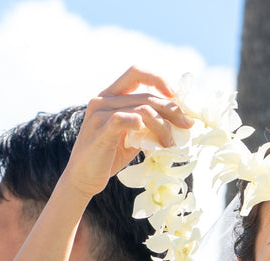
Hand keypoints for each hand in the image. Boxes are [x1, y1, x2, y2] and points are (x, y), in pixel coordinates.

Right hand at [63, 66, 191, 199]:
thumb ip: (146, 123)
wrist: (83, 178)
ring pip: (142, 109)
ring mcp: (100, 114)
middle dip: (171, 110)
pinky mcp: (100, 130)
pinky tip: (152, 137)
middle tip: (186, 125)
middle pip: (146, 95)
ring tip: (169, 143)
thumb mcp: (130, 136)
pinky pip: (124, 119)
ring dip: (163, 126)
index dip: (158, 79)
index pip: (137, 73)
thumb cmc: (108, 157)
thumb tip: (176, 120)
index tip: (175, 96)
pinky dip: (141, 124)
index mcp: (110, 95)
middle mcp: (103, 99)